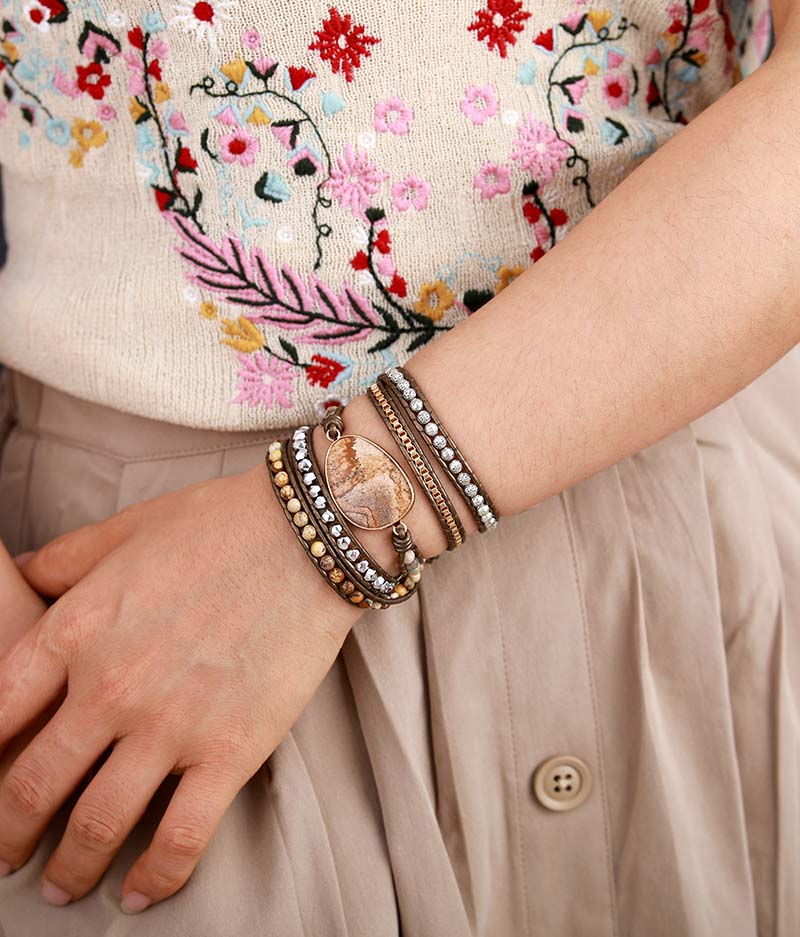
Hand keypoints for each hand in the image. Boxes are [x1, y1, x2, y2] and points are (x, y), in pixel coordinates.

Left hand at [0, 462, 361, 912]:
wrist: (307, 536)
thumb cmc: (217, 524)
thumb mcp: (125, 530)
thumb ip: (64, 560)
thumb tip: (21, 573)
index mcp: (76, 630)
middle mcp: (110, 688)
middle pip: (32, 785)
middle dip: (9, 833)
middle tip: (8, 855)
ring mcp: (170, 725)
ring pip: (96, 825)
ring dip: (70, 869)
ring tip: (65, 888)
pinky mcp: (231, 751)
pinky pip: (180, 838)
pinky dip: (154, 878)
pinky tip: (139, 895)